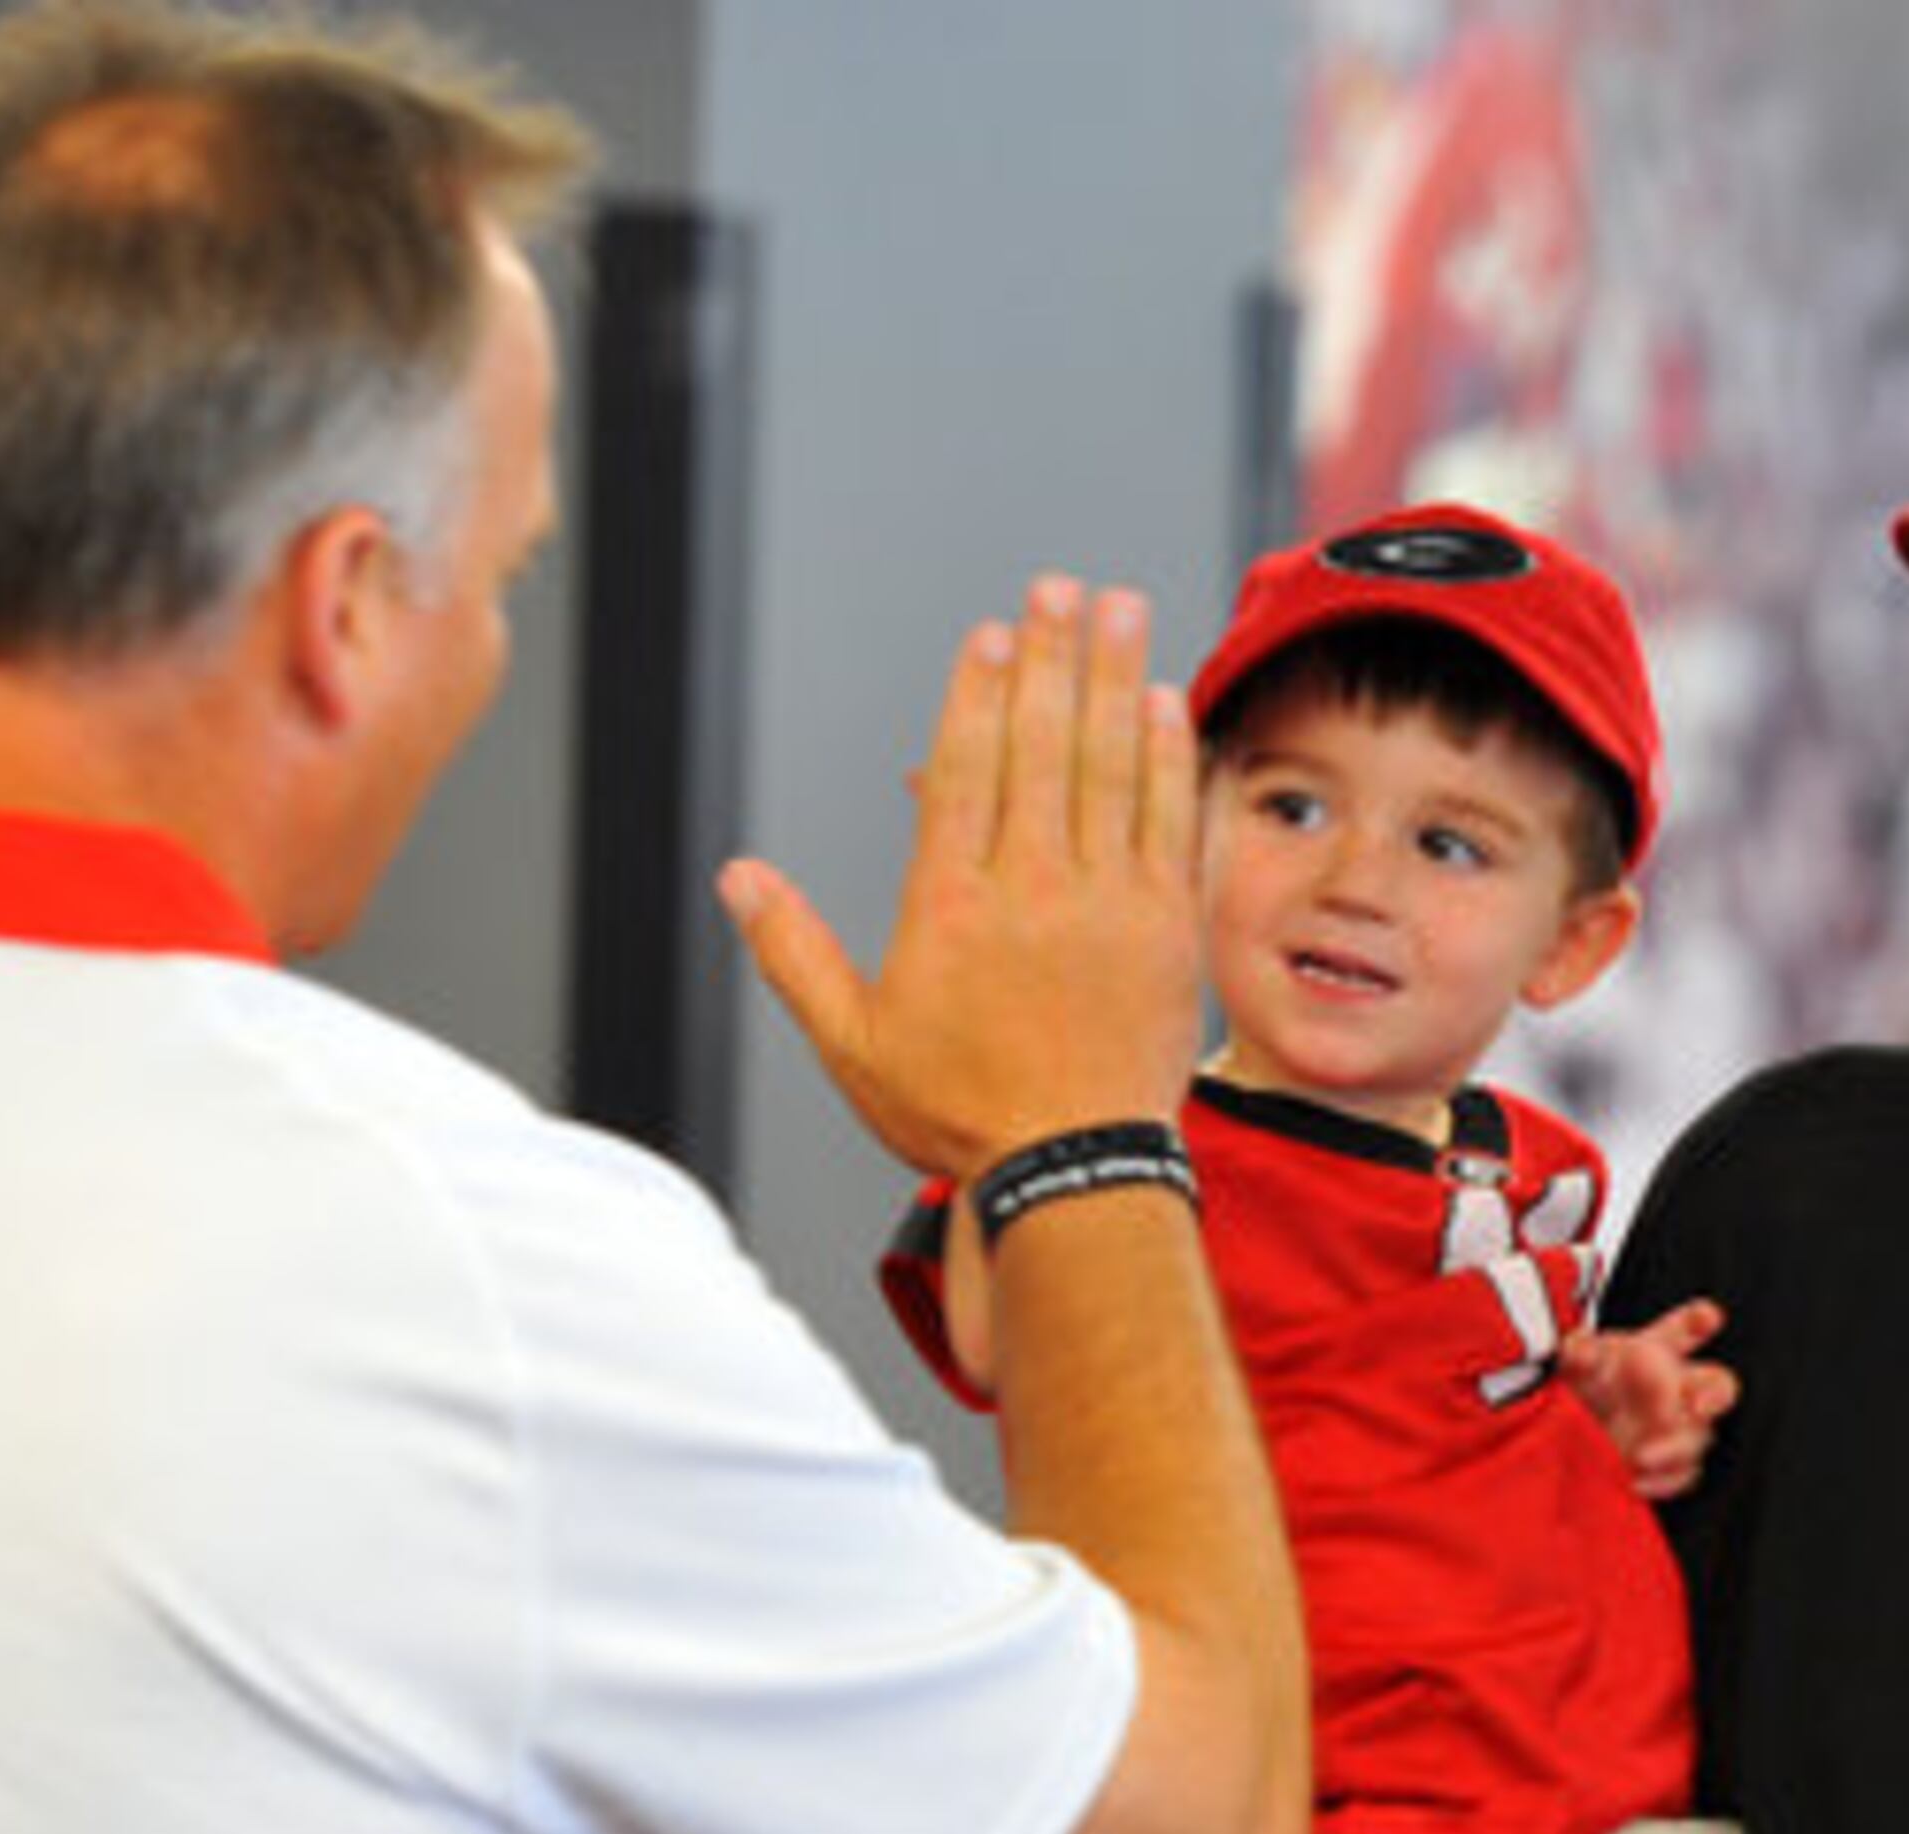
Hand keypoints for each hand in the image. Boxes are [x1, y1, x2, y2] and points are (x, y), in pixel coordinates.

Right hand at [719, 576, 1199, 1181]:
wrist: (1075, 1170)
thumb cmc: (962, 1115)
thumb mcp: (852, 1040)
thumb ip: (793, 950)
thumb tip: (739, 878)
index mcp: (949, 903)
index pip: (963, 766)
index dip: (978, 690)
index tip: (992, 634)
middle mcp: (1032, 886)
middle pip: (1040, 743)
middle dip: (1049, 655)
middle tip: (1059, 587)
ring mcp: (1107, 900)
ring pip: (1109, 763)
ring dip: (1113, 676)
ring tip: (1119, 606)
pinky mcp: (1167, 926)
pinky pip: (1169, 817)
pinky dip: (1165, 755)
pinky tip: (1162, 702)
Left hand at [1560, 1298, 1733, 1501]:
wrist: (1579, 1427)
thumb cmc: (1589, 1382)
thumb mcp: (1576, 1361)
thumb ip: (1580, 1353)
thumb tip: (1581, 1349)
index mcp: (1658, 1350)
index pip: (1683, 1329)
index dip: (1699, 1320)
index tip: (1708, 1316)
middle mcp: (1679, 1386)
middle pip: (1718, 1385)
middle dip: (1715, 1394)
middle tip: (1698, 1405)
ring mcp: (1680, 1426)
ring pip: (1700, 1436)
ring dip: (1676, 1447)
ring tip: (1642, 1456)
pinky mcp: (1672, 1462)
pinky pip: (1685, 1473)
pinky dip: (1665, 1481)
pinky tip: (1638, 1481)